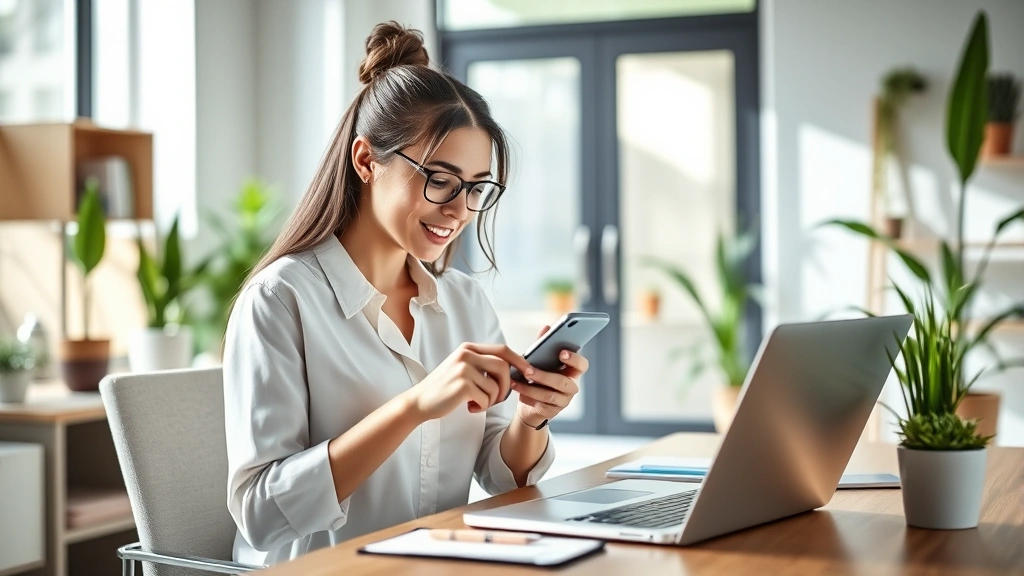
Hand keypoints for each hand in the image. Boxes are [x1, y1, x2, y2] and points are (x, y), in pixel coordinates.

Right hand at [404, 343, 534, 421]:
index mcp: (469, 348)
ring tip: (478, 403)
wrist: (420, 401)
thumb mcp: (463, 368)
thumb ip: (483, 365)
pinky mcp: (462, 384)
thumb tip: (513, 369)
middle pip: (503, 367)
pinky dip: (481, 407)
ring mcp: (464, 368)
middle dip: (506, 386)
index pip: (503, 350)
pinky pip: (486, 398)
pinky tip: (469, 407)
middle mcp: (466, 354)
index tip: (529, 372)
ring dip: (491, 400)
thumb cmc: (445, 388)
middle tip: (497, 399)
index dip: (519, 361)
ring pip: (495, 386)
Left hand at [513, 326, 586, 427]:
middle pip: (564, 382)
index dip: (575, 359)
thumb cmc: (536, 378)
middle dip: (544, 376)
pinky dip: (526, 395)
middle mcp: (571, 386)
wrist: (529, 404)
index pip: (582, 365)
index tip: (561, 352)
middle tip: (527, 370)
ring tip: (516, 380)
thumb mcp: (538, 360)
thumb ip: (543, 344)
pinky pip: (541, 404)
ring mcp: (563, 401)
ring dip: (530, 387)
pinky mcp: (552, 412)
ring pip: (550, 395)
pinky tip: (515, 388)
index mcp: (572, 371)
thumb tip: (547, 326)